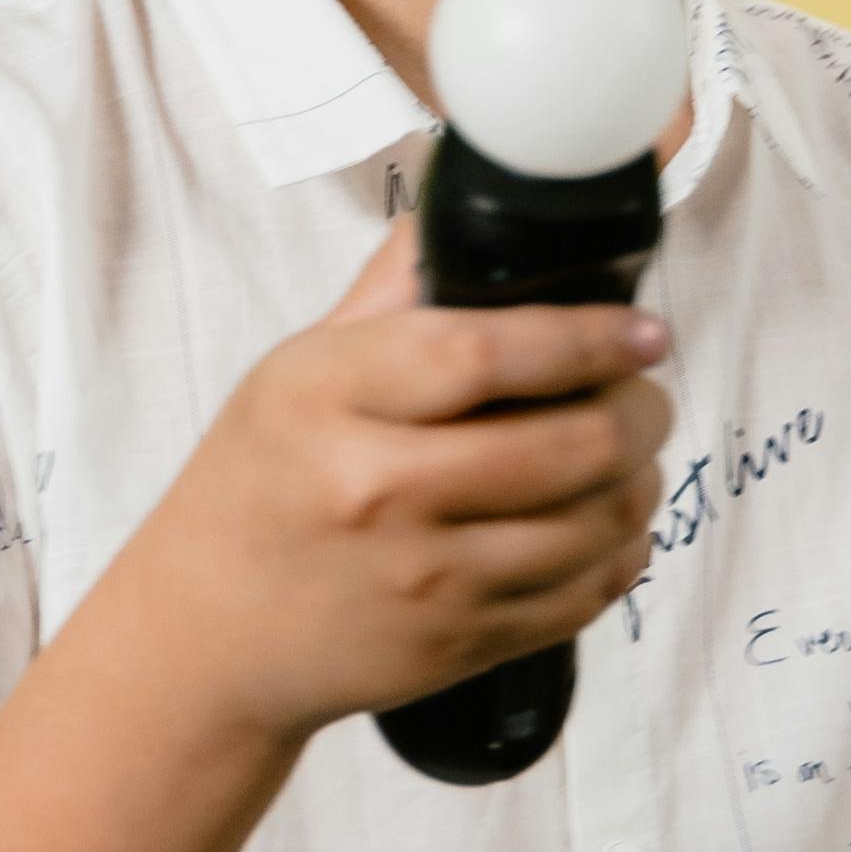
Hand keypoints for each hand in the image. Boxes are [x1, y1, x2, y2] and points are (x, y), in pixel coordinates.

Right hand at [102, 228, 670, 753]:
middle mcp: (377, 488)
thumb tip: (471, 206)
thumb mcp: (295, 369)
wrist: (208, 634)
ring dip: (639, 483)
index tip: (642, 332)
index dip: (590, 338)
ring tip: (629, 459)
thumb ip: (391, 293)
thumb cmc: (259, 483)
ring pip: (596, 524)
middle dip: (638, 411)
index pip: (488, 351)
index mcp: (330, 395)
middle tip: (643, 395)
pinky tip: (603, 527)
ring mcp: (424, 579)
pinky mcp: (457, 645)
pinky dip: (618, 555)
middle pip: (570, 443)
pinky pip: (583, 596)